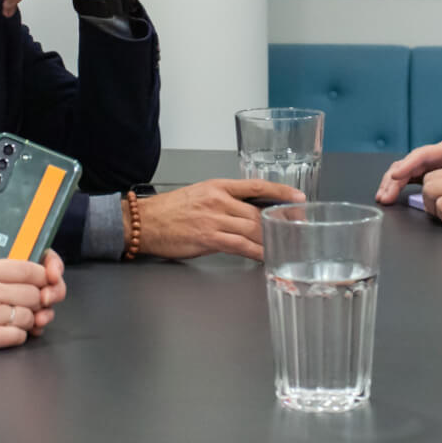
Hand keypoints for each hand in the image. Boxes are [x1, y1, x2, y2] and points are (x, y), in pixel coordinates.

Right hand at [0, 254, 59, 354]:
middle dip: (37, 298)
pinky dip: (19, 335)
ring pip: (29, 316)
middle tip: (32, 301)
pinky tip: (10, 332)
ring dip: (30, 318)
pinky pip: (16, 337)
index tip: (42, 278)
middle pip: (33, 293)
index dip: (41, 274)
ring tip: (21, 317)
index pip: (26, 268)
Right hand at [135, 179, 304, 260]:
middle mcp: (219, 200)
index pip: (257, 186)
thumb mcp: (198, 195)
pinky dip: (257, 252)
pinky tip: (266, 257)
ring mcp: (215, 219)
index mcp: (217, 186)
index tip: (298, 197)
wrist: (143, 223)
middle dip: (280, 221)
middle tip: (297, 229)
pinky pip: (241, 245)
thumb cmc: (167, 211)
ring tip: (286, 245)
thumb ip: (223, 203)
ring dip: (271, 239)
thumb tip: (246, 215)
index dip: (280, 191)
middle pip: (259, 211)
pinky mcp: (209, 238)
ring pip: (253, 229)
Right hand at [374, 124, 441, 202]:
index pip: (421, 156)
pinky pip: (406, 175)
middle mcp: (429, 155)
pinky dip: (396, 185)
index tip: (396, 175)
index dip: (408, 165)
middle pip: (405, 164)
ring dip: (390, 183)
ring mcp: (425, 163)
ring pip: (402, 170)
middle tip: (385, 197)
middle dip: (392, 181)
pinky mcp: (425, 169)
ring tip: (382, 198)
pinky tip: (388, 196)